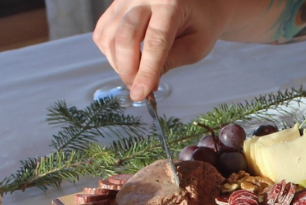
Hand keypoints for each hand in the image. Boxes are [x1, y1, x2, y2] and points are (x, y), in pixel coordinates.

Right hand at [93, 0, 228, 100]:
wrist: (197, 0)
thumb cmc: (202, 21)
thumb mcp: (197, 45)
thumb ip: (172, 61)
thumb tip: (146, 83)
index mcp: (170, 3)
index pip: (154, 42)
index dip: (146, 71)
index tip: (140, 95)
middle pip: (125, 37)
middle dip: (128, 71)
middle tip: (138, 90)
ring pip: (110, 37)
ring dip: (119, 65)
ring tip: (137, 75)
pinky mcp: (116, 5)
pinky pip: (103, 33)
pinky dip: (110, 53)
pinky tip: (127, 60)